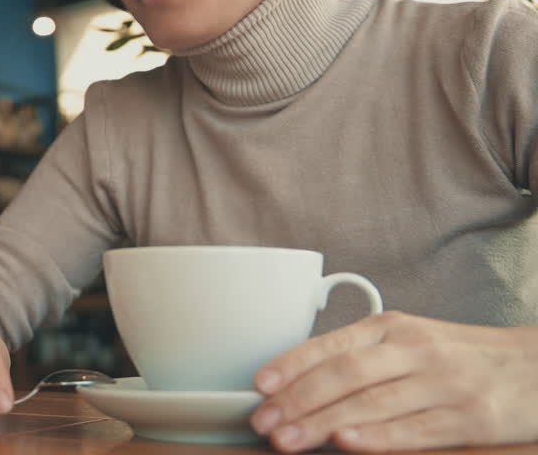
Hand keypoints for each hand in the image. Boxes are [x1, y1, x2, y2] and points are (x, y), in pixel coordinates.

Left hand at [251, 311, 537, 450]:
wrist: (537, 367)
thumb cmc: (461, 358)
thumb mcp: (411, 342)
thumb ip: (363, 357)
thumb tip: (301, 384)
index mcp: (393, 327)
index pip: (331, 345)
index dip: (291, 365)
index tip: (260, 387)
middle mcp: (416, 350)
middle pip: (345, 375)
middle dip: (298, 401)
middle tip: (264, 424)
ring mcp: (445, 383)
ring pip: (373, 403)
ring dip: (324, 424)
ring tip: (289, 440)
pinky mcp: (473, 418)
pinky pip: (417, 430)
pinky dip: (379, 437)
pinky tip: (347, 443)